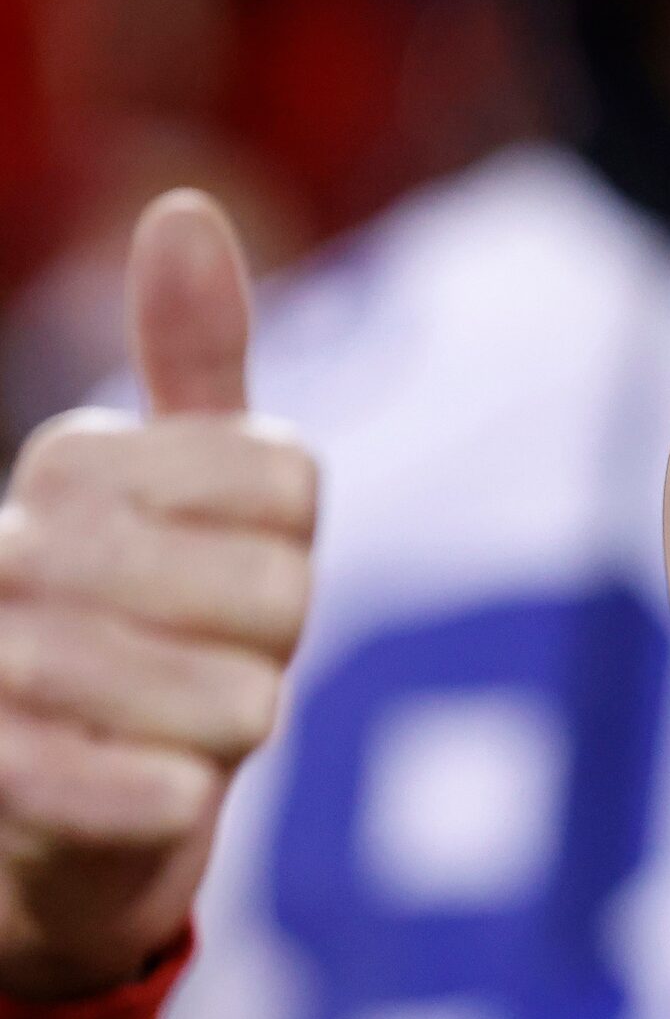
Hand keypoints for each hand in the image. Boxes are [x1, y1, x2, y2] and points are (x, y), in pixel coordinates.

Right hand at [0, 191, 314, 1001]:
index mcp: (76, 462)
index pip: (288, 481)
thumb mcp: (180, 488)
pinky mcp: (8, 782)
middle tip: (212, 659)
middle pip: (278, 595)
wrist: (44, 809)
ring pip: (240, 700)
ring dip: (235, 728)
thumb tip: (181, 209)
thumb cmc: (138, 628)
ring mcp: (5, 665)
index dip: (293, 546)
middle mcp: (20, 549)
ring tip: (175, 727)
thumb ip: (190, 360)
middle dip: (274, 646)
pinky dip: (183, 798)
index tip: (235, 567)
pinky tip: (164, 792)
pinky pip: (163, 791)